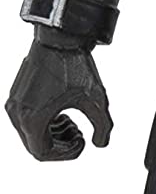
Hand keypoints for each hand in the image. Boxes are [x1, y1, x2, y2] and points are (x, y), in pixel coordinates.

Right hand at [6, 39, 113, 160]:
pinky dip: (45, 123)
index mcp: (32, 119)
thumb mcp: (97, 101)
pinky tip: (62, 113)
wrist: (60, 38)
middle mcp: (18, 114)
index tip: (81, 141)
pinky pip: (27, 121)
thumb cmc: (74, 66)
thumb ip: (104, 128)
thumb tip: (100, 144)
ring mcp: (14, 104)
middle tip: (78, 132)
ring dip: (54, 134)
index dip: (66, 154)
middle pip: (37, 147)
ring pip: (32, 135)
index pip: (43, 154)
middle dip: (61, 144)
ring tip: (72, 122)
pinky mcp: (15, 96)